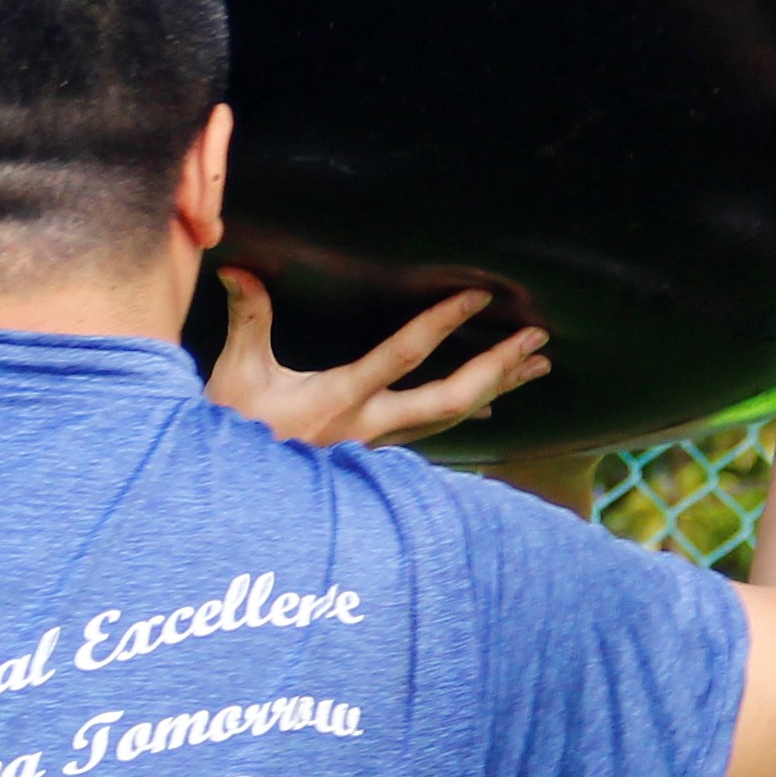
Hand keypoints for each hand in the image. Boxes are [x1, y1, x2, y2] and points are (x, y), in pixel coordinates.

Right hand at [210, 274, 549, 448]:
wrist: (242, 507)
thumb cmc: (238, 436)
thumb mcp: (237, 375)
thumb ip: (248, 320)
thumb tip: (239, 269)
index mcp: (341, 400)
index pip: (403, 356)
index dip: (441, 324)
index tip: (478, 296)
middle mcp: (371, 427)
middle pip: (451, 400)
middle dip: (498, 367)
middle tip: (537, 338)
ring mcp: (381, 447)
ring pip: (452, 419)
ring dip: (497, 388)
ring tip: (537, 365)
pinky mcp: (380, 457)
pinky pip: (438, 433)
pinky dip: (468, 411)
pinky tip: (489, 403)